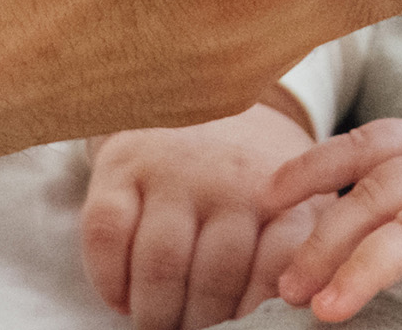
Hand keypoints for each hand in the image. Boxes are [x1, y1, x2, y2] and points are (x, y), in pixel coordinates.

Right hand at [82, 99, 320, 328]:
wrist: (196, 93)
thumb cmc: (249, 175)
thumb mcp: (293, 201)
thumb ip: (294, 254)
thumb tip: (291, 308)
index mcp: (283, 193)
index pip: (274, 267)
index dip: (251, 310)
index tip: (237, 321)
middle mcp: (230, 178)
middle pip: (214, 275)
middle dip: (198, 322)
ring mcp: (174, 170)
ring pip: (161, 263)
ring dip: (155, 311)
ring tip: (157, 322)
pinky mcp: (122, 166)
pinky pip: (107, 236)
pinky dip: (110, 281)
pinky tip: (122, 297)